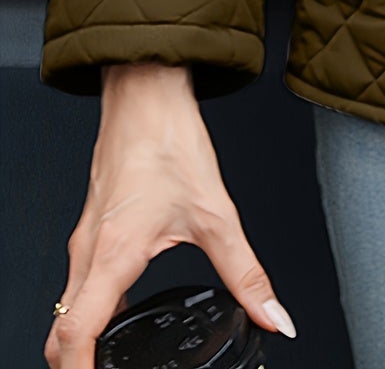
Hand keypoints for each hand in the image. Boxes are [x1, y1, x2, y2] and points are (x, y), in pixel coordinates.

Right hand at [45, 61, 296, 366]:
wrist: (146, 94)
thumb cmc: (168, 141)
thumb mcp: (216, 214)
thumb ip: (246, 273)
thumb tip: (273, 315)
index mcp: (111, 257)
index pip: (75, 339)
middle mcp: (88, 254)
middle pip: (61, 333)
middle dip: (76, 366)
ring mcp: (87, 241)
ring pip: (68, 309)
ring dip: (82, 341)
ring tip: (112, 360)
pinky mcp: (94, 229)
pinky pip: (80, 286)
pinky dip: (91, 311)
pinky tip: (122, 311)